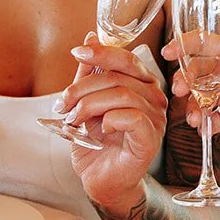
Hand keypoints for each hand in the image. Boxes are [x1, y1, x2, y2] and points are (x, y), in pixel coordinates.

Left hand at [56, 34, 168, 211]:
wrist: (101, 181)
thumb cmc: (97, 144)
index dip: (102, 52)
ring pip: (122, 95)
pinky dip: (109, 120)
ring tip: (73, 119)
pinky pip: (132, 117)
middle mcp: (154, 99)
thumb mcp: (87, 102)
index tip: (77, 52)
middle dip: (83, 87)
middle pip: (119, 77)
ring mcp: (156, 119)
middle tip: (63, 103)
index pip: (127, 59)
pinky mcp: (151, 139)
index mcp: (142, 85)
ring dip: (89, 105)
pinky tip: (100, 129)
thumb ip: (90, 72)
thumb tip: (90, 37)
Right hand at [162, 39, 219, 165]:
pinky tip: (205, 129)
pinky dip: (203, 124)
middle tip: (181, 91)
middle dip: (186, 79)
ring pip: (199, 97)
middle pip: (199, 72)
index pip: (212, 45)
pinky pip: (208, 120)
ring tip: (194, 118)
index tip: (170, 51)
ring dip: (192, 106)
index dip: (189, 44)